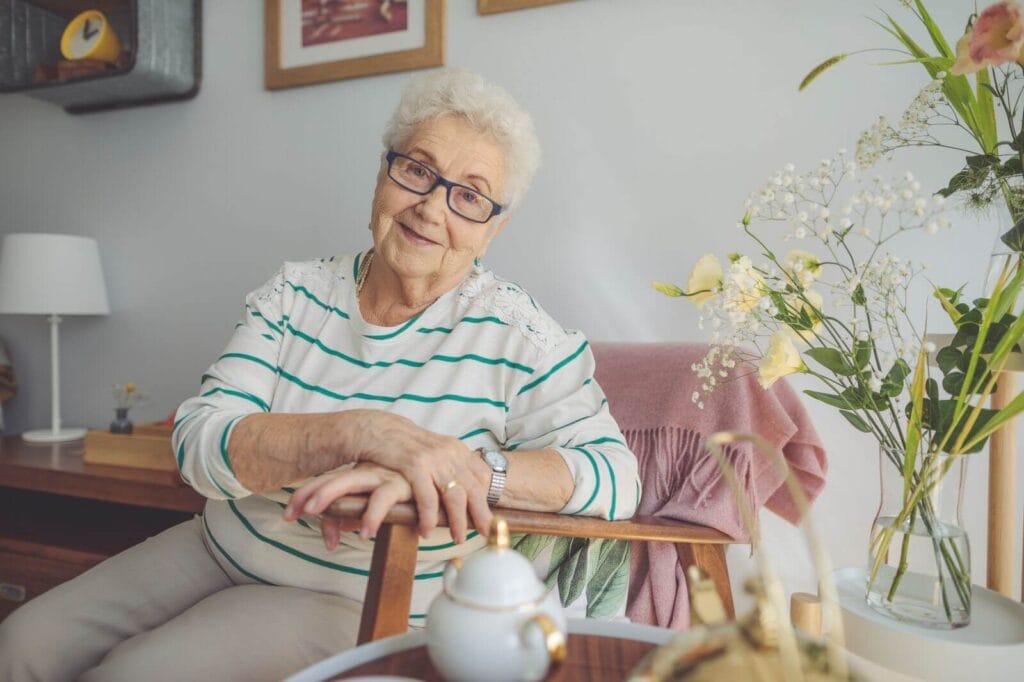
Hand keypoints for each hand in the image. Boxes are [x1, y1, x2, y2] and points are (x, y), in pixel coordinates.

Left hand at [283, 463, 412, 549]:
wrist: (439, 475)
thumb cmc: (405, 491)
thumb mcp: (372, 507)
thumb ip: (350, 519)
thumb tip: (330, 540)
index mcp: (356, 474)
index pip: (324, 481)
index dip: (304, 496)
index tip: (287, 515)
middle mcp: (366, 471)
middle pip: (333, 478)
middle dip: (312, 494)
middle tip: (295, 513)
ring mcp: (383, 474)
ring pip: (353, 483)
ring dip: (333, 499)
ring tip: (319, 517)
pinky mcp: (402, 483)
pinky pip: (383, 500)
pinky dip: (373, 517)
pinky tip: (365, 534)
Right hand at [341, 410, 492, 540]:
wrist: (376, 428)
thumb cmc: (404, 445)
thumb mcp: (433, 451)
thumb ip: (449, 465)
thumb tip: (464, 488)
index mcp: (456, 448)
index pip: (482, 476)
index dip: (486, 499)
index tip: (489, 518)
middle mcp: (449, 452)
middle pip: (473, 489)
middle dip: (480, 515)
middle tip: (483, 533)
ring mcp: (432, 458)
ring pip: (454, 496)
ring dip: (457, 521)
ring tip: (457, 538)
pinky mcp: (414, 465)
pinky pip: (427, 498)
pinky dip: (428, 518)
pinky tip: (425, 530)